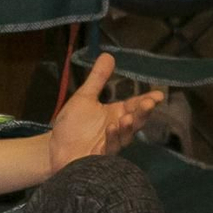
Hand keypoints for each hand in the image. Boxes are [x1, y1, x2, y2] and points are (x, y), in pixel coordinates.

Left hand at [49, 54, 162, 170]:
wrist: (54, 150)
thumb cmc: (72, 126)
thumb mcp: (84, 98)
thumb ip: (98, 79)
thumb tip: (108, 55)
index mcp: (116, 114)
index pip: (135, 106)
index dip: (147, 101)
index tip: (158, 95)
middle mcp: (117, 130)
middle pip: (135, 122)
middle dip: (142, 114)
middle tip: (148, 104)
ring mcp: (109, 144)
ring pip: (124, 137)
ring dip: (127, 128)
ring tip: (126, 117)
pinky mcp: (99, 157)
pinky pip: (109, 149)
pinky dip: (111, 139)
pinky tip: (111, 128)